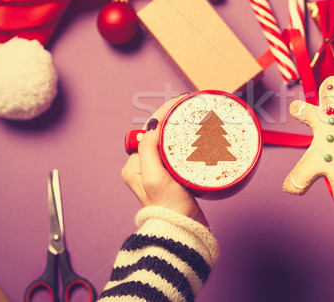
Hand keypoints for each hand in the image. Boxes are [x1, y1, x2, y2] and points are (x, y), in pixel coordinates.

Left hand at [121, 96, 208, 226]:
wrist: (183, 231)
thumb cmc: (167, 208)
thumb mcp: (153, 176)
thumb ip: (149, 149)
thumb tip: (152, 125)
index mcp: (134, 165)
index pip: (148, 130)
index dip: (163, 114)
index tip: (179, 102)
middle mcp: (145, 167)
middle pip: (160, 134)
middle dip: (174, 119)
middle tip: (190, 107)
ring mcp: (161, 172)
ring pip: (171, 142)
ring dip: (182, 131)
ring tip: (195, 118)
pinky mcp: (176, 177)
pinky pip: (180, 154)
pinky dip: (189, 144)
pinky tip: (199, 140)